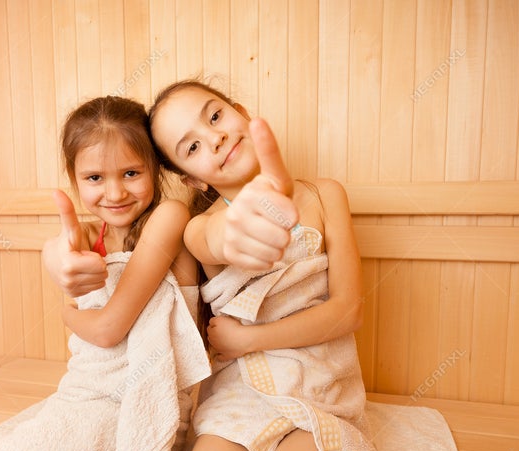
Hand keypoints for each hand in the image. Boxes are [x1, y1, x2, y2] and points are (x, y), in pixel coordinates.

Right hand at [43, 190, 107, 296]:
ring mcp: (70, 288)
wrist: (52, 260)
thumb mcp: (69, 228)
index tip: (84, 254)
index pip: (99, 264)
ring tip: (83, 265)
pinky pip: (95, 288)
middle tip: (86, 257)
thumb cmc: (65, 242)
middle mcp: (68, 278)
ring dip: (95, 273)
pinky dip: (91, 281)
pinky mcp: (73, 295)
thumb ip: (66, 211)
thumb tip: (56, 190)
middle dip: (97, 264)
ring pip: (100, 280)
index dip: (95, 257)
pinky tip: (82, 274)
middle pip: (102, 272)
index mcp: (69, 262)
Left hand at [207, 315, 251, 361]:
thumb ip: (213, 320)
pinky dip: (219, 356)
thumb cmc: (234, 328)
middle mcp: (213, 341)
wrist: (244, 339)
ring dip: (216, 343)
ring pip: (213, 346)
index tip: (220, 324)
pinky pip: (219, 357)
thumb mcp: (221, 319)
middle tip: (223, 331)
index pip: (209, 328)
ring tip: (224, 340)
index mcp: (212, 332)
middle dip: (215, 334)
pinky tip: (220, 354)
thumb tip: (211, 323)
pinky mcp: (226, 356)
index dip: (215, 325)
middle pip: (210, 337)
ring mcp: (219, 349)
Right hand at [222, 118, 297, 269]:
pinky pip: (263, 264)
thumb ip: (270, 153)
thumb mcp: (272, 177)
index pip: (287, 213)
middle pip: (283, 236)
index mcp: (252, 193)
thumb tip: (258, 119)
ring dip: (278, 248)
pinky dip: (266, 260)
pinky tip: (259, 249)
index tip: (290, 215)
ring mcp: (233, 234)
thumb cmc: (262, 200)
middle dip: (286, 234)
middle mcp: (238, 213)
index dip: (291, 216)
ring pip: (274, 252)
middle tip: (278, 227)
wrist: (227, 227)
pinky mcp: (231, 253)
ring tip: (270, 238)